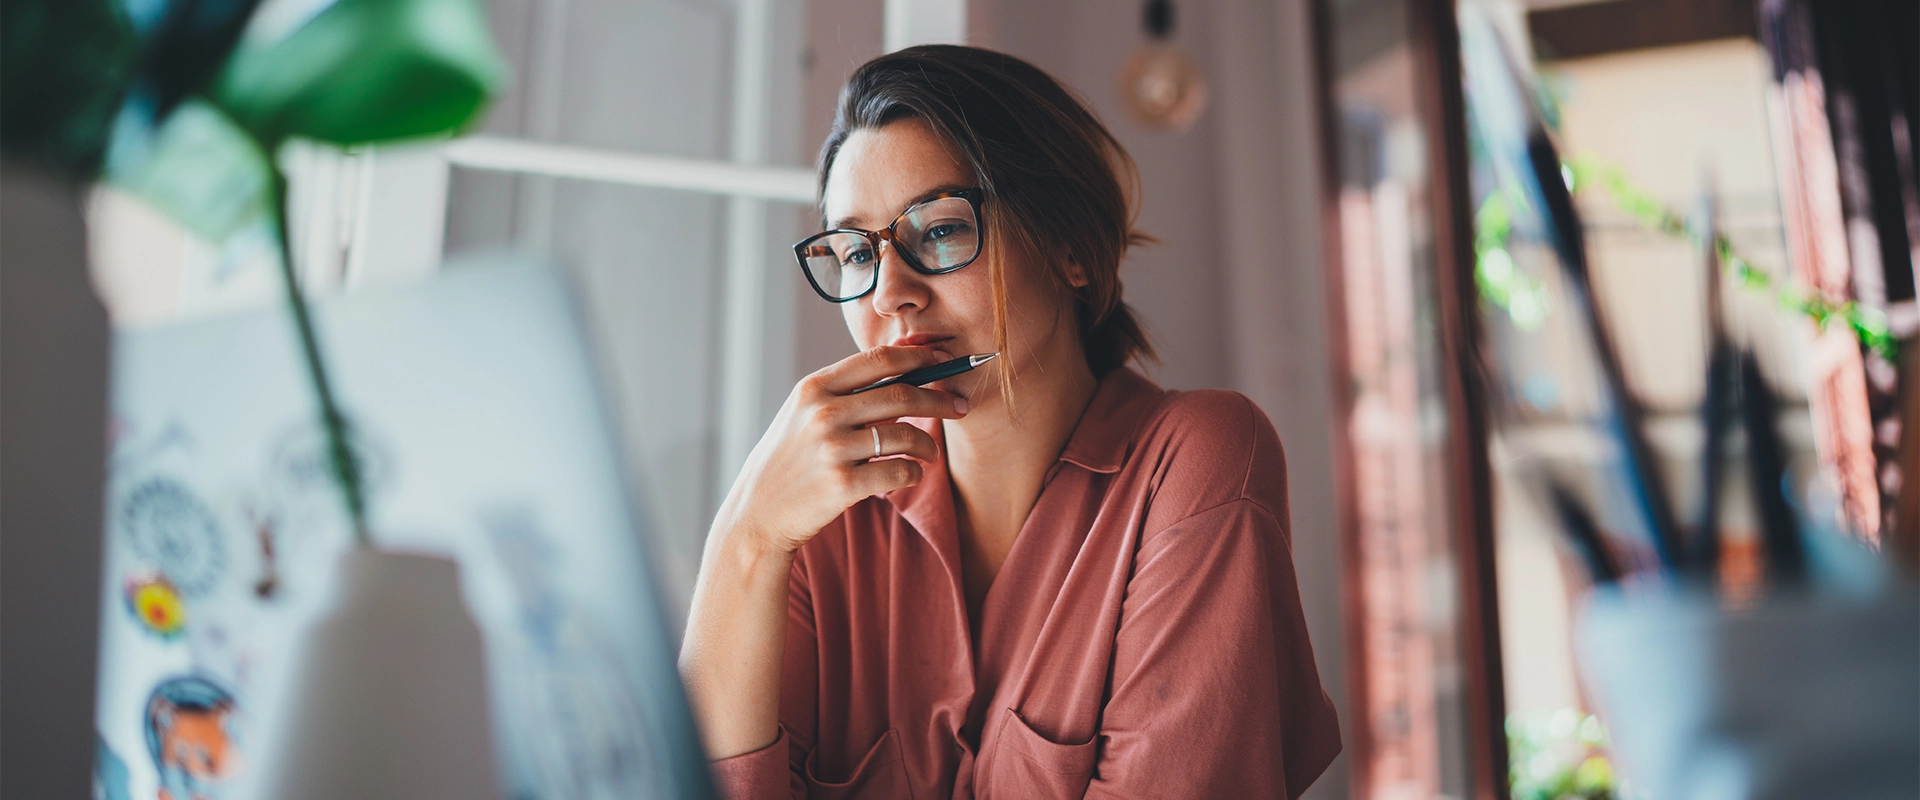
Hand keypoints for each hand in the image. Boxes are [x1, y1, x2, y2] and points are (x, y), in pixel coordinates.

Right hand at [712, 346, 969, 553]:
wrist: (758, 513)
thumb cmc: (790, 460)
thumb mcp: (804, 413)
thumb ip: (845, 390)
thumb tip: (903, 362)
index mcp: (814, 388)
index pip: (879, 359)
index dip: (919, 356)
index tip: (945, 358)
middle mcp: (823, 413)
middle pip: (901, 395)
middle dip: (940, 399)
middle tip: (960, 406)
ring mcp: (833, 449)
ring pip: (906, 435)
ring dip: (929, 444)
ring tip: (931, 452)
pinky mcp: (843, 485)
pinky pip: (900, 472)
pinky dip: (914, 473)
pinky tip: (910, 474)